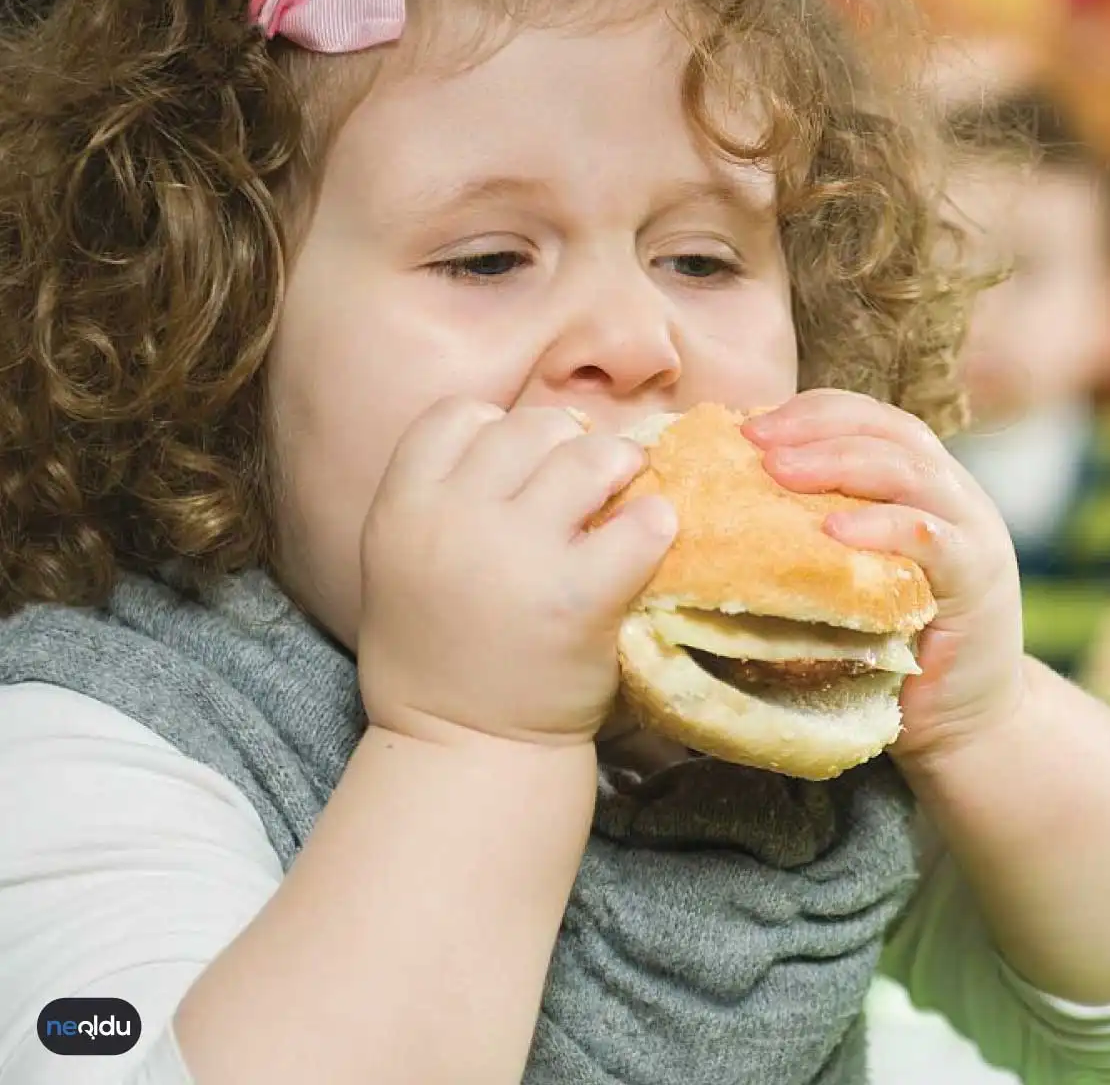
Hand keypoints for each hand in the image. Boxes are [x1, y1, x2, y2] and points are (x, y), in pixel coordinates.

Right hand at [356, 399, 677, 746]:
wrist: (463, 750)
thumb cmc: (435, 657)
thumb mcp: (398, 564)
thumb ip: (437, 500)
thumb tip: (515, 438)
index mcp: (402, 507)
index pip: (458, 416)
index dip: (495, 428)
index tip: (519, 460)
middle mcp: (454, 519)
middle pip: (529, 428)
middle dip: (565, 441)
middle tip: (586, 474)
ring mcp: (519, 555)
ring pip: (586, 457)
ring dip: (616, 463)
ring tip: (626, 484)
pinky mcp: (580, 597)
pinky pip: (638, 525)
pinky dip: (654, 522)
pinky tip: (651, 534)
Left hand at [744, 390, 1025, 764]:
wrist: (960, 720)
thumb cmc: (885, 644)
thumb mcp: (845, 572)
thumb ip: (810, 530)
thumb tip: (722, 502)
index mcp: (918, 481)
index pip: (867, 418)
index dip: (809, 412)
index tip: (747, 424)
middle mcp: (952, 493)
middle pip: (887, 431)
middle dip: (815, 428)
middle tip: (755, 442)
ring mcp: (972, 533)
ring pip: (910, 472)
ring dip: (839, 463)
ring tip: (780, 472)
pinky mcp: (979, 581)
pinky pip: (931, 538)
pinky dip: (882, 526)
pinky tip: (834, 530)